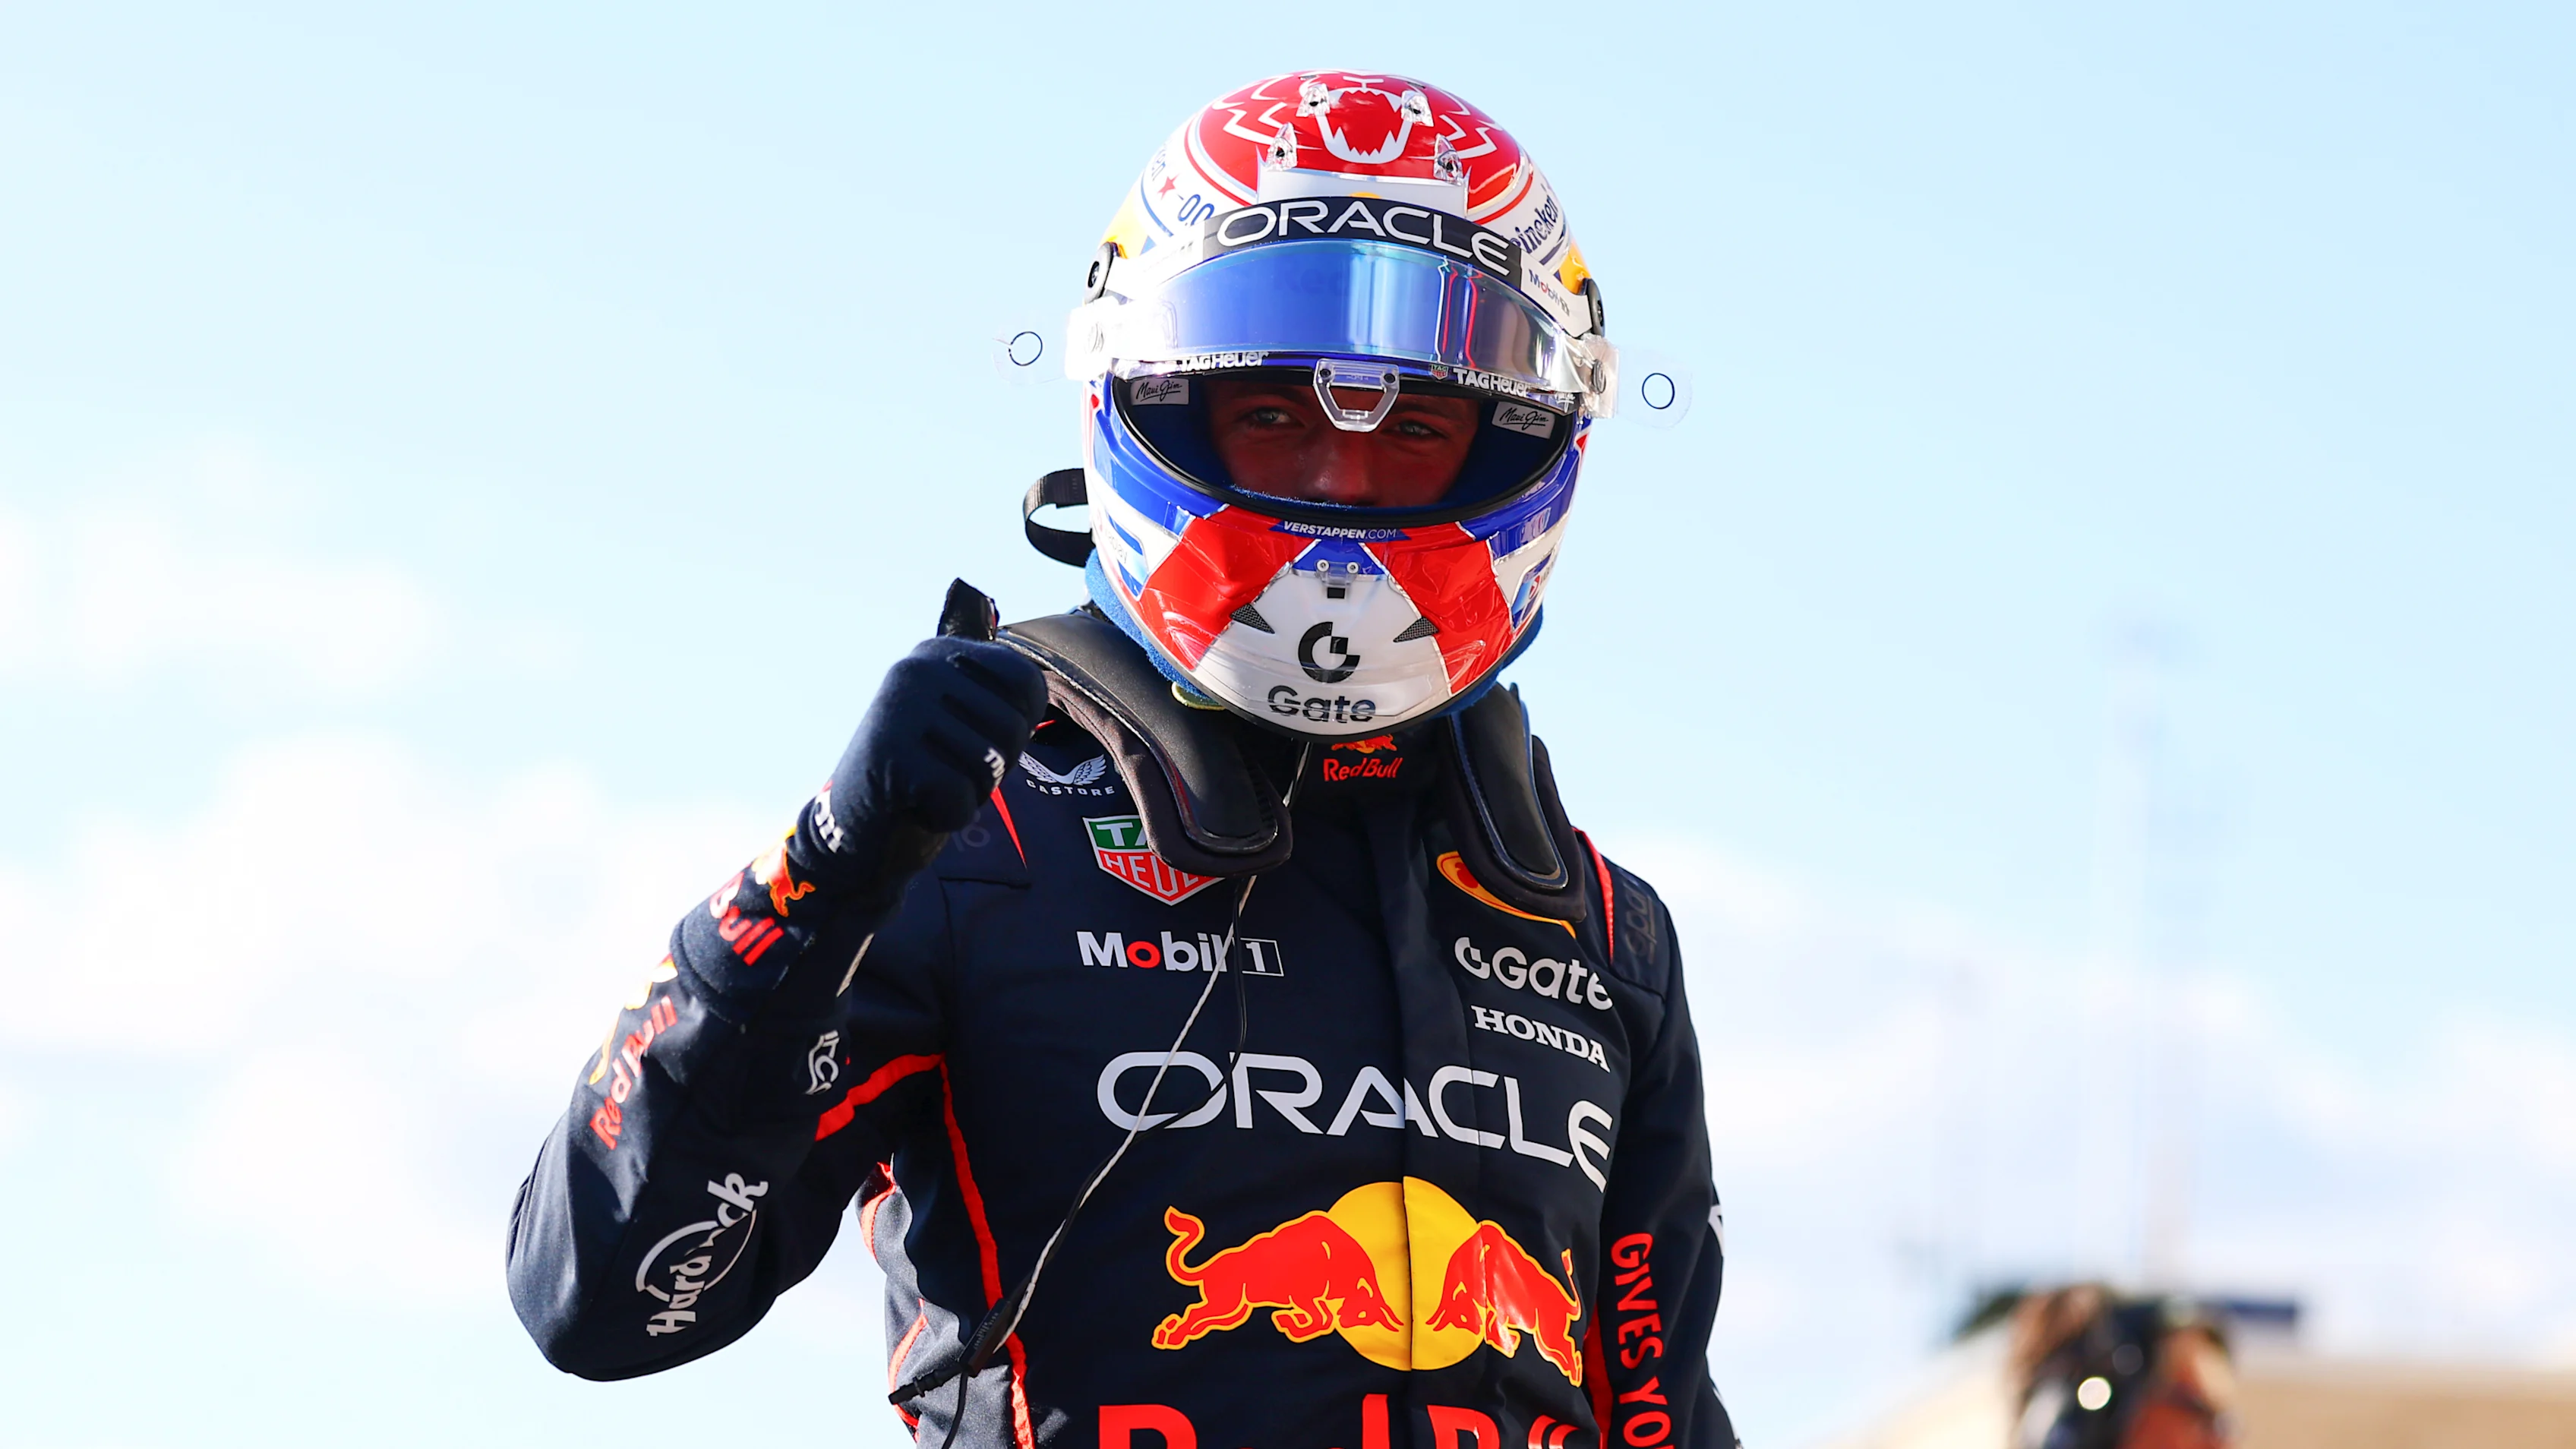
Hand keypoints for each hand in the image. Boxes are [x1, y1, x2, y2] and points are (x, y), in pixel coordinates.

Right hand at [816, 637, 1047, 860]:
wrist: (851, 823)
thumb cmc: (921, 770)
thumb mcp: (957, 715)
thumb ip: (994, 690)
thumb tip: (1028, 673)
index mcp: (939, 651)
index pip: (1026, 682)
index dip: (1017, 727)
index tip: (975, 739)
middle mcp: (917, 668)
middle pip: (1012, 726)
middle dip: (993, 766)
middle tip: (947, 769)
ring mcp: (900, 708)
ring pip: (989, 763)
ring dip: (970, 793)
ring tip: (929, 784)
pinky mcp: (890, 755)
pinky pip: (960, 797)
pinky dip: (947, 815)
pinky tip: (914, 804)